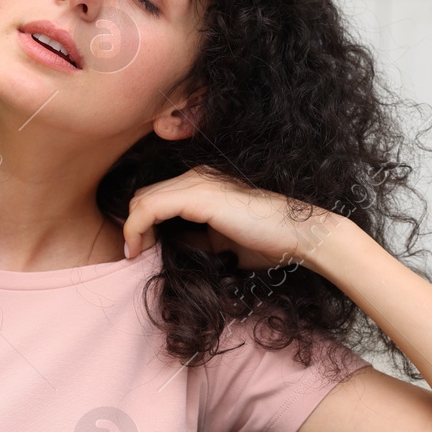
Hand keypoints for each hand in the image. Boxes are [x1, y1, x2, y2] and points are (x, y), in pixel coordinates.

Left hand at [121, 165, 344, 270]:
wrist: (299, 235)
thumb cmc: (267, 241)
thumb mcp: (220, 242)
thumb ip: (195, 239)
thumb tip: (171, 249)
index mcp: (202, 185)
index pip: (156, 198)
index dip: (141, 224)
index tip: (139, 252)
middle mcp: (196, 177)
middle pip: (144, 196)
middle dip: (133, 226)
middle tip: (135, 254)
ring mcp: (196, 183)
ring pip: (142, 200)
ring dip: (131, 229)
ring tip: (135, 254)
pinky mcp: (198, 196)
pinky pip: (149, 208)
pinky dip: (135, 228)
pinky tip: (138, 248)